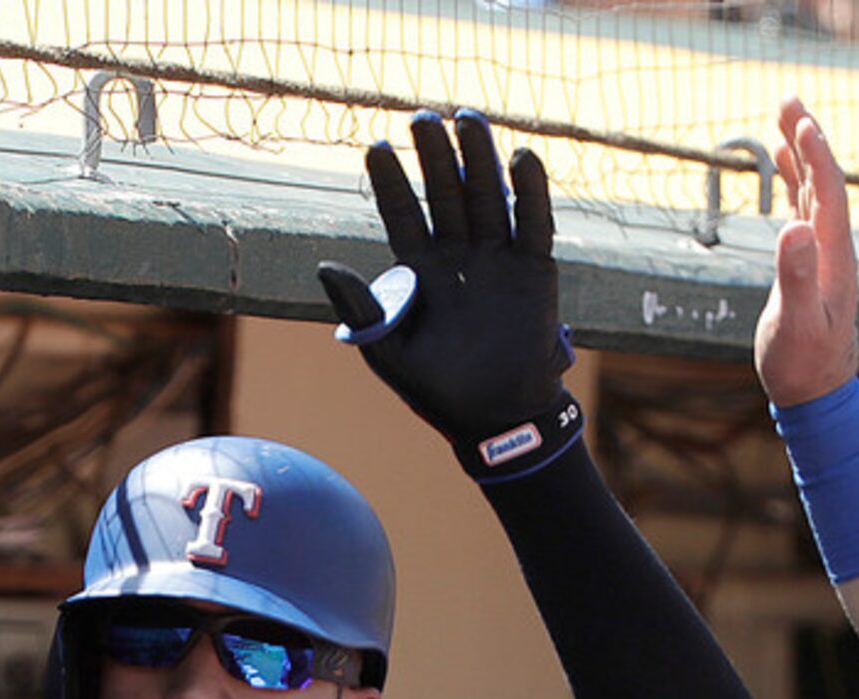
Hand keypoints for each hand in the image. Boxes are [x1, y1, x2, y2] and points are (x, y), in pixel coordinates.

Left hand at [318, 110, 579, 466]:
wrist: (496, 419)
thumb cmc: (438, 391)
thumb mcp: (389, 352)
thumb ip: (362, 310)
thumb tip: (325, 267)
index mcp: (420, 273)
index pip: (401, 215)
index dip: (390, 183)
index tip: (376, 147)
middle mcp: (458, 256)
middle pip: (445, 194)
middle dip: (434, 157)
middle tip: (421, 118)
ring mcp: (497, 260)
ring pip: (487, 197)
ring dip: (478, 158)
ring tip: (467, 118)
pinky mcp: (534, 271)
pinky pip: (532, 224)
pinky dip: (530, 192)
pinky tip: (522, 156)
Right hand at [755, 98, 858, 408]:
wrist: (817, 394)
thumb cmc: (803, 365)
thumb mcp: (795, 324)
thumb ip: (795, 278)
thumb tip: (793, 230)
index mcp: (834, 259)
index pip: (829, 196)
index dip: (817, 157)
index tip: (801, 121)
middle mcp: (834, 250)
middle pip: (825, 182)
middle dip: (808, 139)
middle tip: (786, 98)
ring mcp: (824, 255)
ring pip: (815, 191)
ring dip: (801, 152)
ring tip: (783, 115)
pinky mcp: (811, 262)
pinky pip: (805, 208)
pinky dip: (794, 179)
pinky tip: (783, 160)